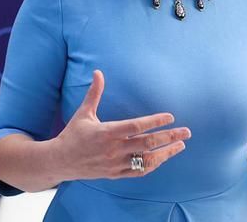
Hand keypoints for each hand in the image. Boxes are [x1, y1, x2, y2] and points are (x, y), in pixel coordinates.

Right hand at [54, 70, 190, 180]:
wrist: (60, 161)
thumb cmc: (73, 134)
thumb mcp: (83, 112)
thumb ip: (94, 93)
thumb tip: (98, 72)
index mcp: (107, 132)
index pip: (137, 126)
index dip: (155, 121)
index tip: (171, 116)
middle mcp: (114, 149)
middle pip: (148, 143)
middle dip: (169, 137)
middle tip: (187, 131)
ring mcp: (116, 163)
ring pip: (147, 160)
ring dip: (166, 153)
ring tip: (180, 145)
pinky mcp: (115, 174)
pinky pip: (139, 171)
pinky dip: (153, 165)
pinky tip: (164, 157)